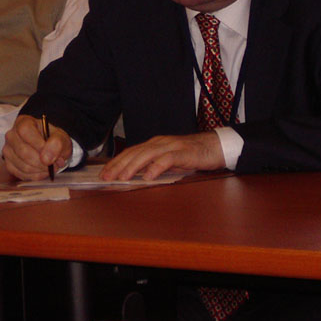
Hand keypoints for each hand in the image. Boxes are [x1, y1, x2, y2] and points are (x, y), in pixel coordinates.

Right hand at [3, 115, 71, 180]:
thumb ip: (57, 143)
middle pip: (22, 150)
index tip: (50, 153)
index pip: (25, 131)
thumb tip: (46, 158)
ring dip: (40, 170)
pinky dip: (35, 176)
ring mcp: (8, 150)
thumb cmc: (53, 140)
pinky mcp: (9, 164)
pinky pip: (21, 174)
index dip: (38, 144)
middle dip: (42, 161)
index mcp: (23, 122)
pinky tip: (43, 171)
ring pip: (23, 165)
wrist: (50, 149)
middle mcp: (12, 135)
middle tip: (55, 164)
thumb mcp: (61, 138)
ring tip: (51, 167)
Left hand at [100, 131, 225, 180]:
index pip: (131, 152)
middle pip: (135, 153)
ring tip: (122, 178)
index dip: (116, 162)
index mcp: (154, 144)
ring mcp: (171, 146)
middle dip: (118, 165)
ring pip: (147, 155)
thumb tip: (137, 177)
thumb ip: (154, 165)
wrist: (216, 146)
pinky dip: (156, 167)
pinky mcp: (183, 152)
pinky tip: (148, 176)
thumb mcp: (169, 160)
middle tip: (106, 177)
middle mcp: (160, 143)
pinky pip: (167, 159)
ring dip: (133, 167)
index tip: (104, 173)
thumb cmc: (192, 154)